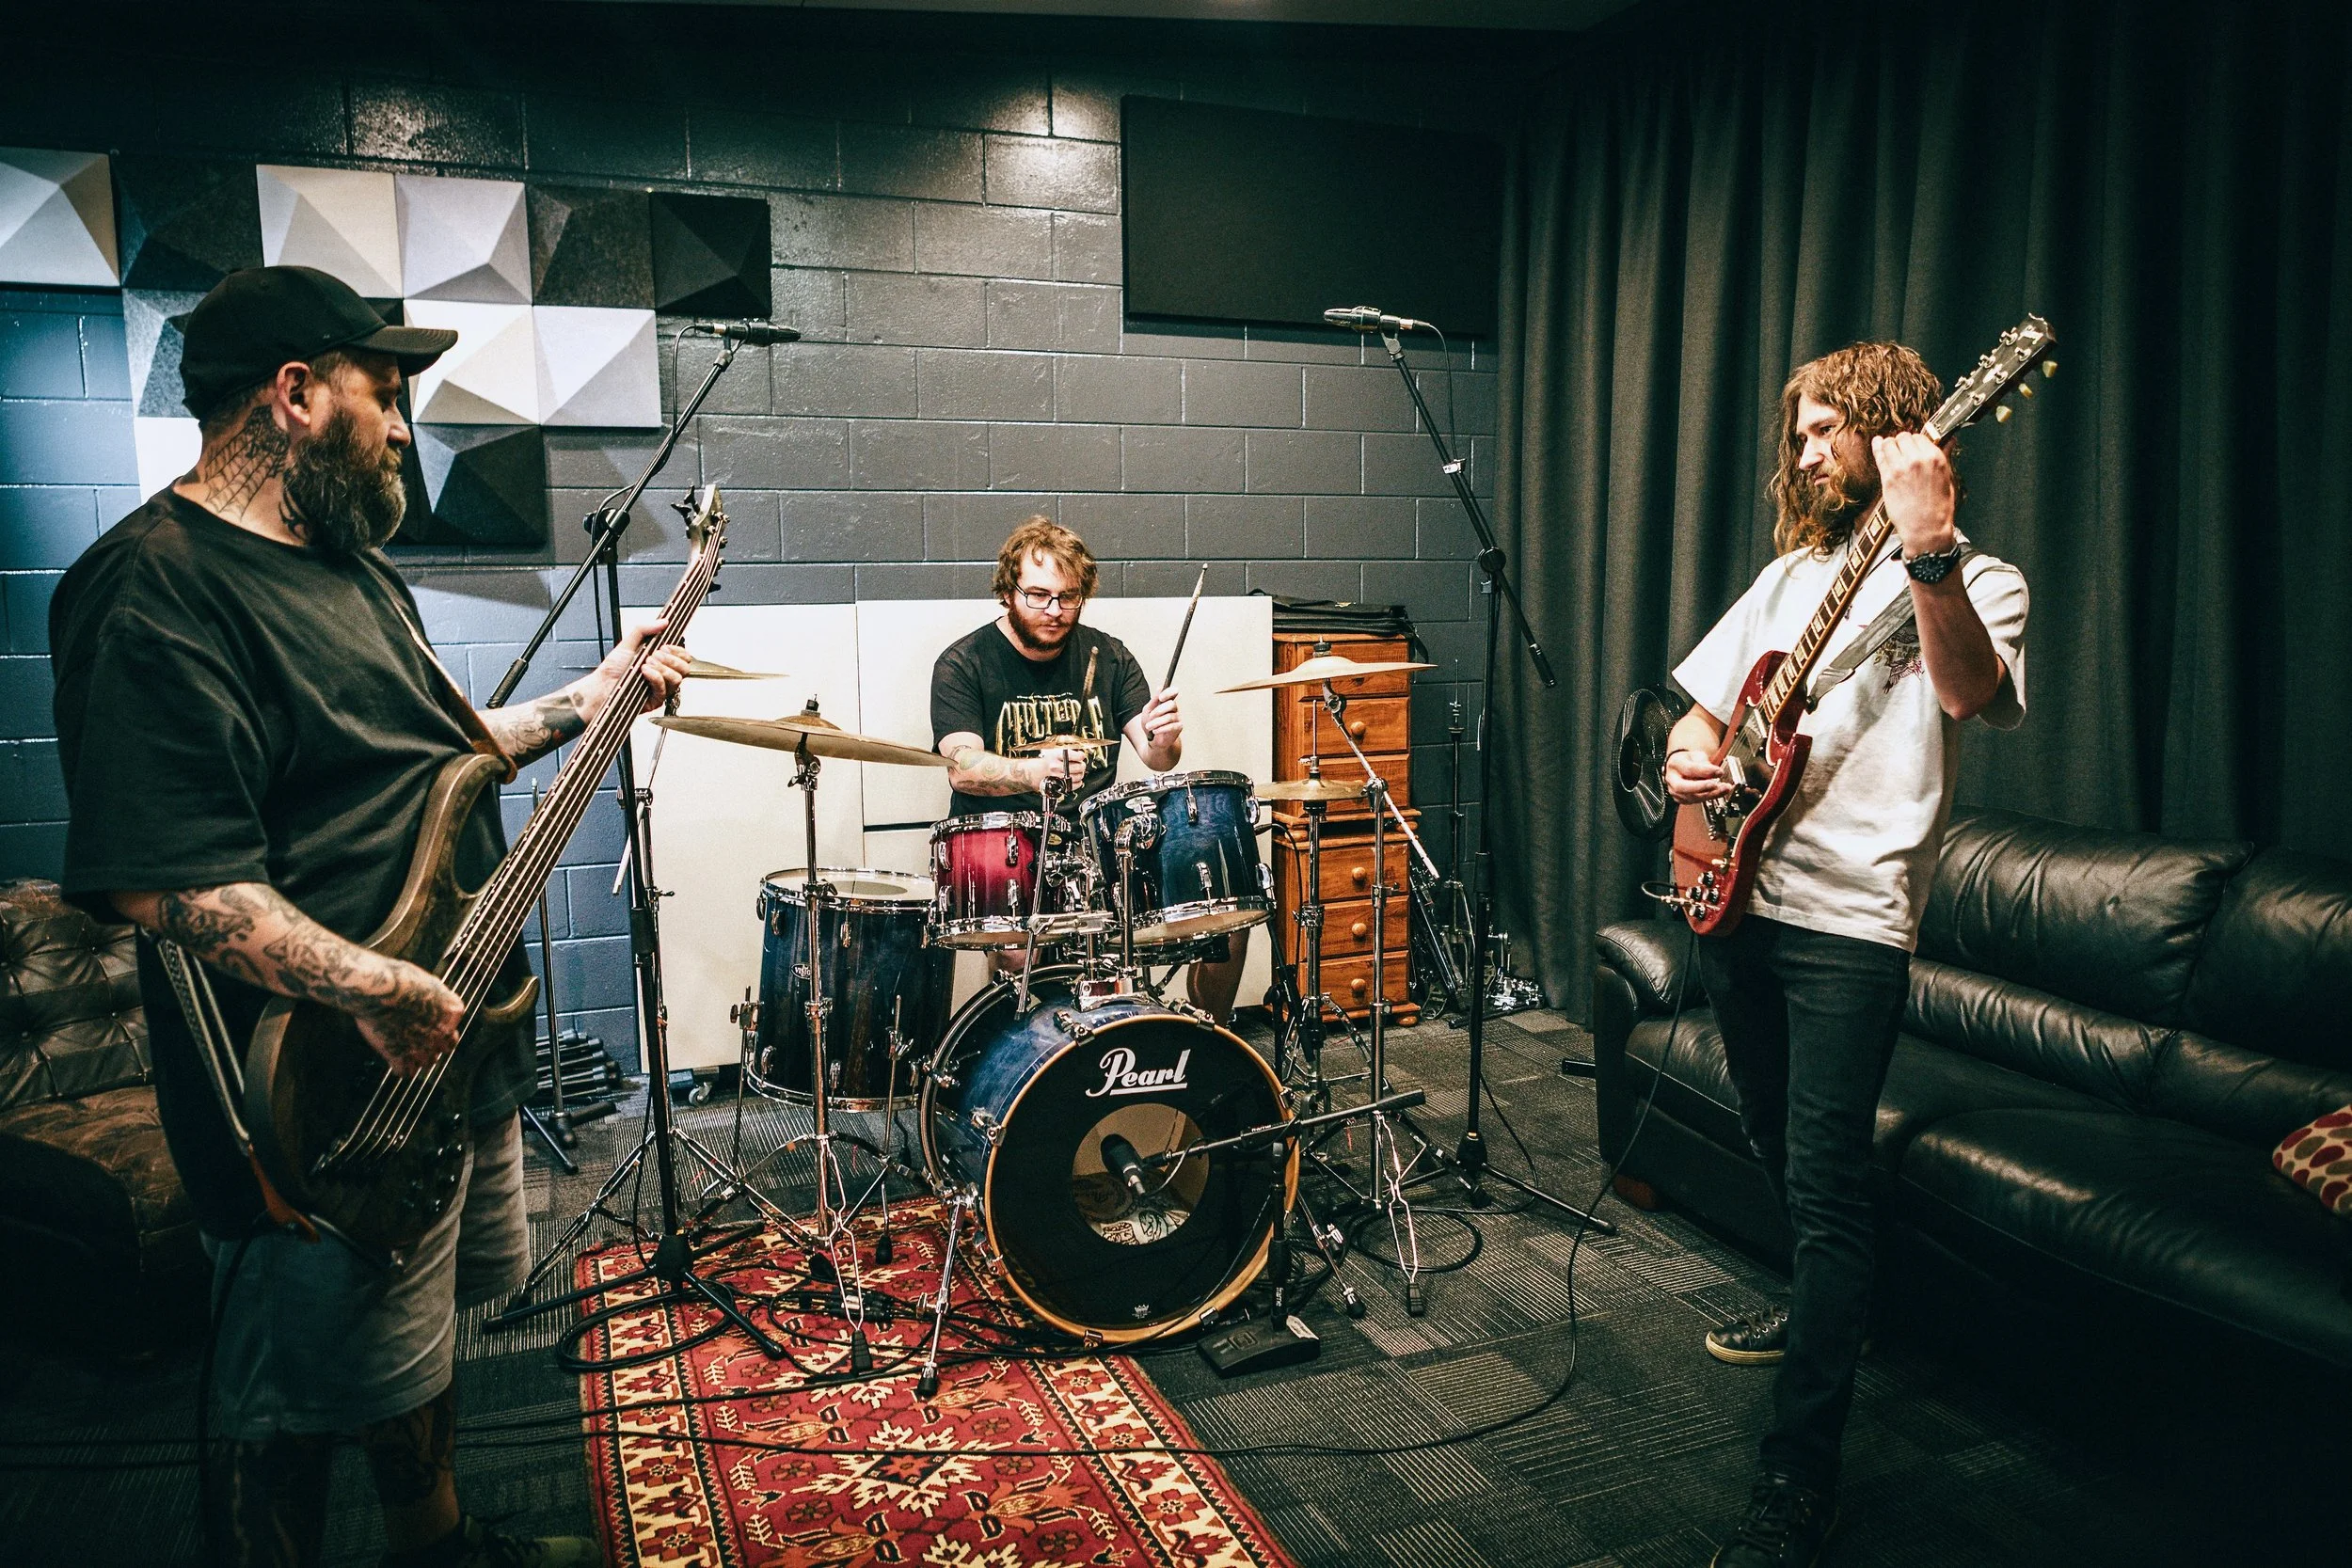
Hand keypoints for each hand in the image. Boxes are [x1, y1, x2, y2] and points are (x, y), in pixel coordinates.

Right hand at [354, 960, 466, 1075]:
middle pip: (443, 1049)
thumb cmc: (400, 978)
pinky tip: (394, 1061)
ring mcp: (422, 1047)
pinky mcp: (400, 1057)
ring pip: (426, 1063)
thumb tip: (437, 1001)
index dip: (441, 1031)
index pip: (453, 1032)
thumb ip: (438, 998)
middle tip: (418, 1039)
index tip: (431, 1028)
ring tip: (405, 1049)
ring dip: (417, 1058)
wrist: (379, 988)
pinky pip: (405, 1072)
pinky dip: (400, 1068)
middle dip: (432, 1046)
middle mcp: (441, 1033)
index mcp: (452, 1013)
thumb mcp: (430, 982)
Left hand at [575, 618, 693, 726]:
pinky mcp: (656, 700)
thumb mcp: (628, 643)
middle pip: (684, 668)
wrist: (602, 685)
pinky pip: (665, 689)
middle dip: (670, 659)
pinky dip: (655, 677)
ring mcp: (661, 688)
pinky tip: (644, 672)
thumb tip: (663, 622)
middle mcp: (663, 674)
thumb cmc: (612, 669)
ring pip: (677, 678)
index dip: (678, 651)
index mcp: (660, 661)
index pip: (683, 656)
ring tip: (646, 664)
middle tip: (654, 655)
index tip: (665, 647)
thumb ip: (644, 629)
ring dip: (662, 668)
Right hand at [1029, 746, 1088, 788]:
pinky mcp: (1059, 786)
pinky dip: (1078, 783)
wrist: (1034, 772)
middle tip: (1080, 764)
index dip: (1081, 755)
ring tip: (1077, 771)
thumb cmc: (1045, 761)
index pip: (1076, 755)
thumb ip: (1066, 749)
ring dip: (1080, 774)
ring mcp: (1058, 777)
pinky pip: (1074, 786)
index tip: (1081, 755)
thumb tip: (1078, 751)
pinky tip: (1075, 779)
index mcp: (1056, 755)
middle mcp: (1057, 767)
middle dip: (1081, 765)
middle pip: (1079, 767)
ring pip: (1078, 777)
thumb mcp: (1053, 750)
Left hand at [1138, 687, 1181, 747]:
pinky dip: (1161, 729)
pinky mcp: (1178, 728)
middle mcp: (1174, 709)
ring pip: (1169, 717)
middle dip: (1159, 710)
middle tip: (1151, 716)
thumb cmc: (1150, 723)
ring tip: (1148, 727)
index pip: (1173, 692)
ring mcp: (1178, 718)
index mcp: (1167, 702)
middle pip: (1172, 704)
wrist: (1152, 740)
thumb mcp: (1148, 710)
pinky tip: (1155, 731)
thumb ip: (1154, 700)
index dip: (1169, 693)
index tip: (1161, 697)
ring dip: (1156, 722)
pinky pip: (1171, 727)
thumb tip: (1160, 688)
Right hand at [1664, 746, 1730, 804]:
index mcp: (1675, 764)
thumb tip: (1716, 773)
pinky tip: (1719, 792)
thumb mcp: (1697, 756)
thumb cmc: (1689, 761)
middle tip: (1715, 785)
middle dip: (1701, 787)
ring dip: (1710, 794)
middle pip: (1682, 787)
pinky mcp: (1682, 799)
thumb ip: (1705, 764)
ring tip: (1724, 789)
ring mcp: (1675, 791)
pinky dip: (1709, 797)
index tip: (1719, 771)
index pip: (1689, 769)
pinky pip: (1695, 801)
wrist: (1681, 768)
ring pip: (1691, 797)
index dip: (1705, 771)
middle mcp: (1672, 779)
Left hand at [1873, 433, 1956, 560]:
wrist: (1926, 529)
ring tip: (1890, 450)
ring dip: (1890, 445)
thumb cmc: (1939, 508)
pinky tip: (1877, 443)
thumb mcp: (1948, 478)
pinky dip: (1878, 448)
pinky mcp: (1887, 478)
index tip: (1913, 447)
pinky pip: (1880, 456)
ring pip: (1890, 443)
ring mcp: (1901, 468)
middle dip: (1902, 442)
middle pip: (1904, 437)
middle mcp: (1918, 459)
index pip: (1920, 437)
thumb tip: (1949, 440)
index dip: (1916, 442)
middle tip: (1901, 450)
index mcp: (1935, 458)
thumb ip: (1944, 456)